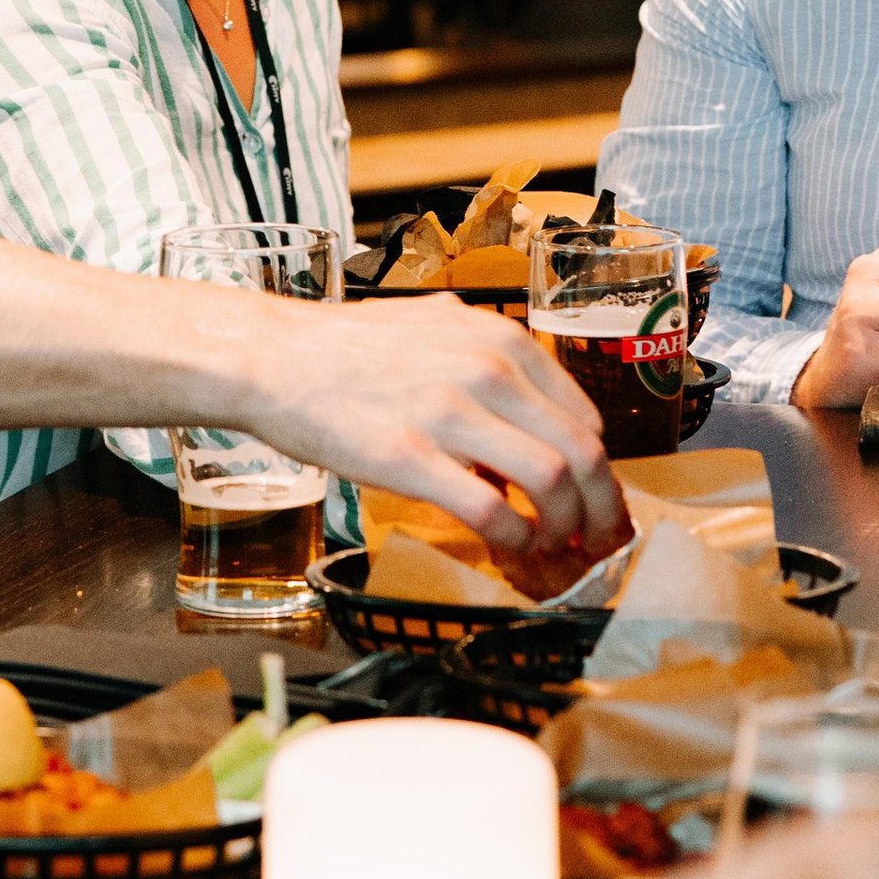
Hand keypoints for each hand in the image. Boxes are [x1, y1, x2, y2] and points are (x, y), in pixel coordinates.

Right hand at [242, 293, 626, 562]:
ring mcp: (450, 414)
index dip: (598, 471)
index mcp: (500, 340)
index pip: (584, 417)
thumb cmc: (349, 347)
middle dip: (602, 510)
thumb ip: (491, 363)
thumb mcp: (439, 329)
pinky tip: (508, 547)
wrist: (276, 357)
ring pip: (551, 482)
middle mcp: (487, 370)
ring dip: (565, 529)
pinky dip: (514, 539)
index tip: (594, 500)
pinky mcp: (410, 459)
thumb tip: (528, 416)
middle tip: (598, 541)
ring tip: (553, 549)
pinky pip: (491, 511)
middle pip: (583, 453)